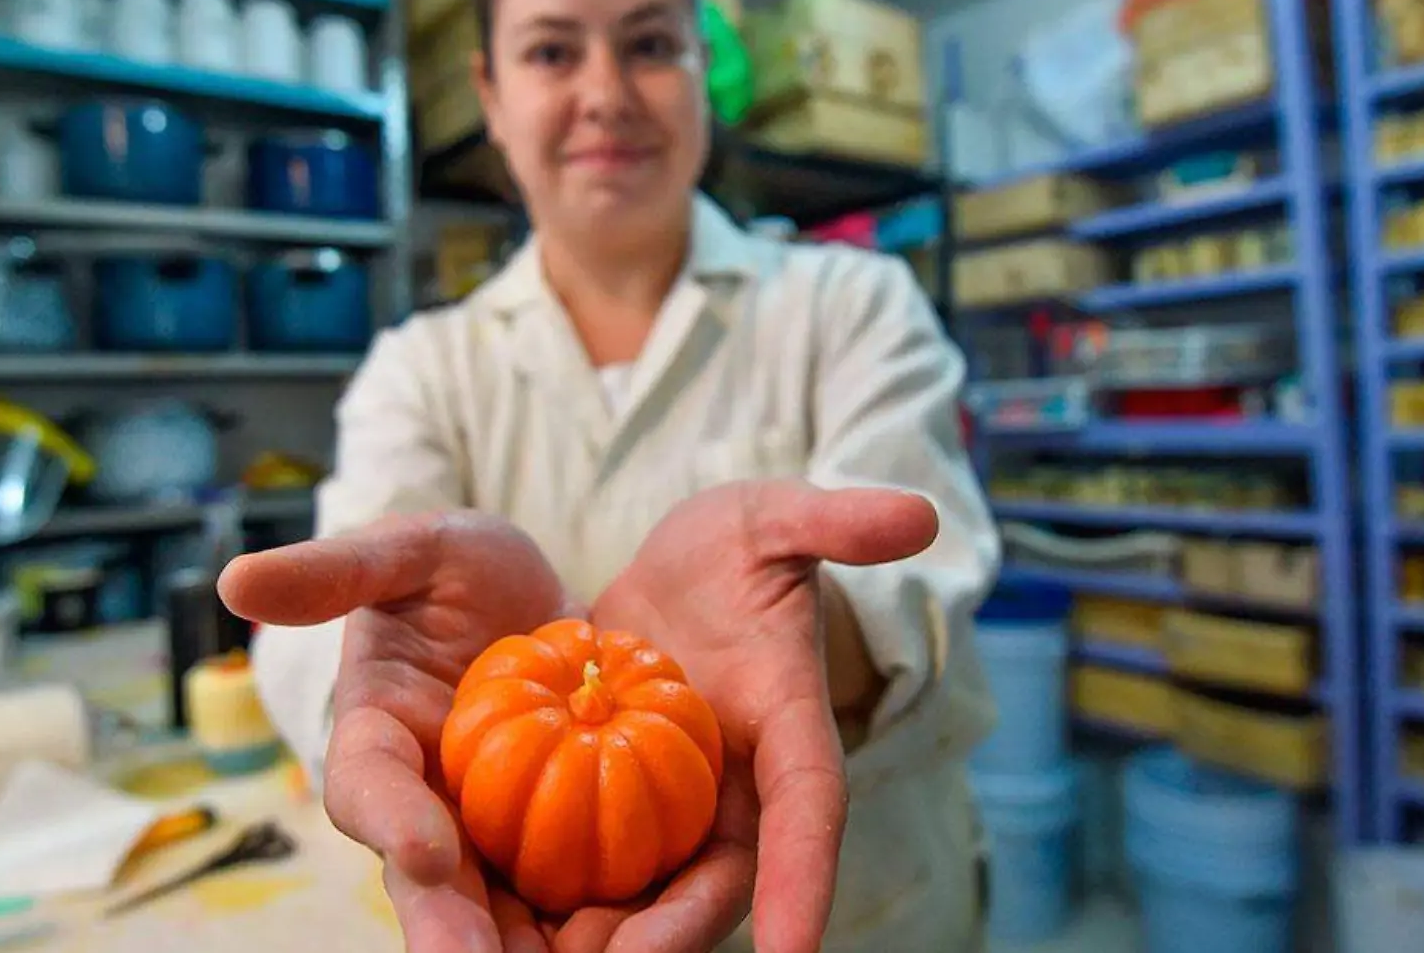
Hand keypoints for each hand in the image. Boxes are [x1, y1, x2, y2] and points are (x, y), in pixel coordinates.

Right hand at [218, 510, 574, 952]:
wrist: (536, 602)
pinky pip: (575, 896)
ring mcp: (490, 834)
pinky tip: (646, 938)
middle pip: (431, 885)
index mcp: (376, 741)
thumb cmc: (458, 570)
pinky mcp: (557, 845)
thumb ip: (338, 570)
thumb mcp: (410, 550)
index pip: (367, 790)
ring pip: (501, 912)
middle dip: (451, 931)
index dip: (391, 821)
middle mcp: (425, 807)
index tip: (426, 849)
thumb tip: (235, 579)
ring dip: (532, 946)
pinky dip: (609, 921)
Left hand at [572, 480, 938, 952]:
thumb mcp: (774, 520)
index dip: (806, 877)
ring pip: (658, 890)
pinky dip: (563, 897)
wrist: (684, 572)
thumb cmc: (737, 547)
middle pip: (723, 880)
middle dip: (679, 934)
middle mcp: (743, 783)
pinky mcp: (624, 803)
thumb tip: (918, 514)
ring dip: (616, 934)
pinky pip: (599, 862)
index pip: (812, 807)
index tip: (797, 951)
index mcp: (789, 724)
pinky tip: (505, 919)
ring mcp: (684, 801)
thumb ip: (832, 521)